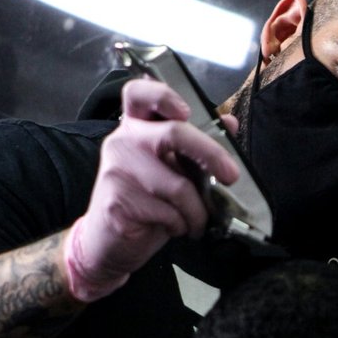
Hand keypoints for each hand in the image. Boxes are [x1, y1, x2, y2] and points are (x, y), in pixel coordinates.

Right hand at [64, 79, 239, 301]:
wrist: (106, 243)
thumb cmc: (143, 202)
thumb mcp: (170, 170)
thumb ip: (195, 146)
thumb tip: (229, 122)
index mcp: (135, 128)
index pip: (139, 94)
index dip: (163, 96)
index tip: (186, 112)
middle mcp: (122, 142)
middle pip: (173, 133)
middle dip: (211, 154)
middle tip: (231, 176)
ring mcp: (117, 171)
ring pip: (178, 186)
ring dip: (197, 210)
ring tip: (196, 221)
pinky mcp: (119, 202)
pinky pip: (169, 213)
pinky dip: (182, 225)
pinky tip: (174, 228)